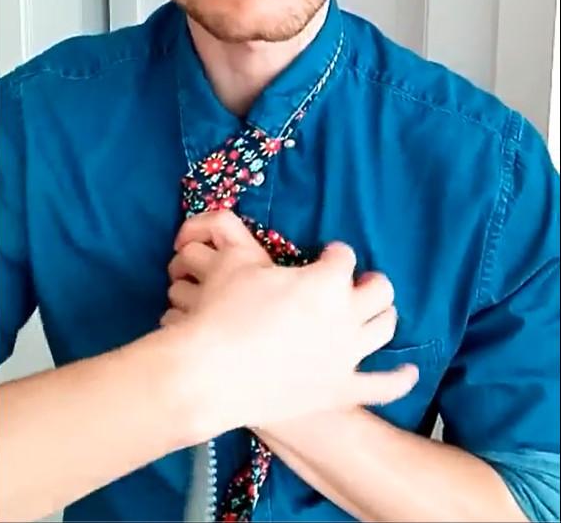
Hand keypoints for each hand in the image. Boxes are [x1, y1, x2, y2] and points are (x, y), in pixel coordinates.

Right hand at [164, 211, 417, 429]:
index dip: (335, 253)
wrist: (209, 373)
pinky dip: (399, 378)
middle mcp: (347, 315)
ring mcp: (348, 355)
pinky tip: (408, 371)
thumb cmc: (222, 312)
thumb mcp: (234, 264)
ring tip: (375, 312)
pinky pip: (383, 386)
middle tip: (357, 281)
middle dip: (370, 280)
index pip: (344, 256)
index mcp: (326, 281)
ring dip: (382, 316)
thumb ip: (249, 243)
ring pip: (384, 329)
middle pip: (379, 289)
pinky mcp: (341, 390)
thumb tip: (240, 226)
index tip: (327, 254)